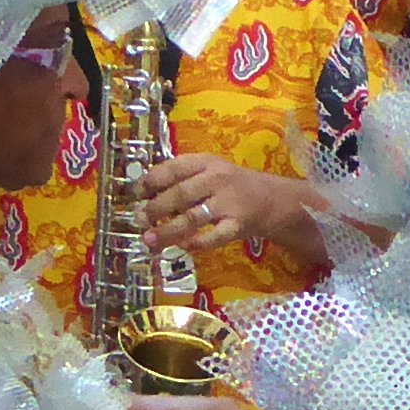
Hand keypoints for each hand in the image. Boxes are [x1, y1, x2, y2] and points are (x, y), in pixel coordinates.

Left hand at [142, 152, 309, 257]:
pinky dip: (196, 243)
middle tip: (139, 221)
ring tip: (149, 240)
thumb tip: (145, 197)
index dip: (150, 181)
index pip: (172, 168)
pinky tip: (182, 247)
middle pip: (179, 194)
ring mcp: (229, 202)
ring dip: (167, 231)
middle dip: (155, 209)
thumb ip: (184, 179)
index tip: (135, 194)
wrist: (274, 199)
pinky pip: (213, 236)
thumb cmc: (234, 186)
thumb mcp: (211, 172)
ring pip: (192, 217)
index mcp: (206, 163)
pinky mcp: (239, 224)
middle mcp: (217, 179)